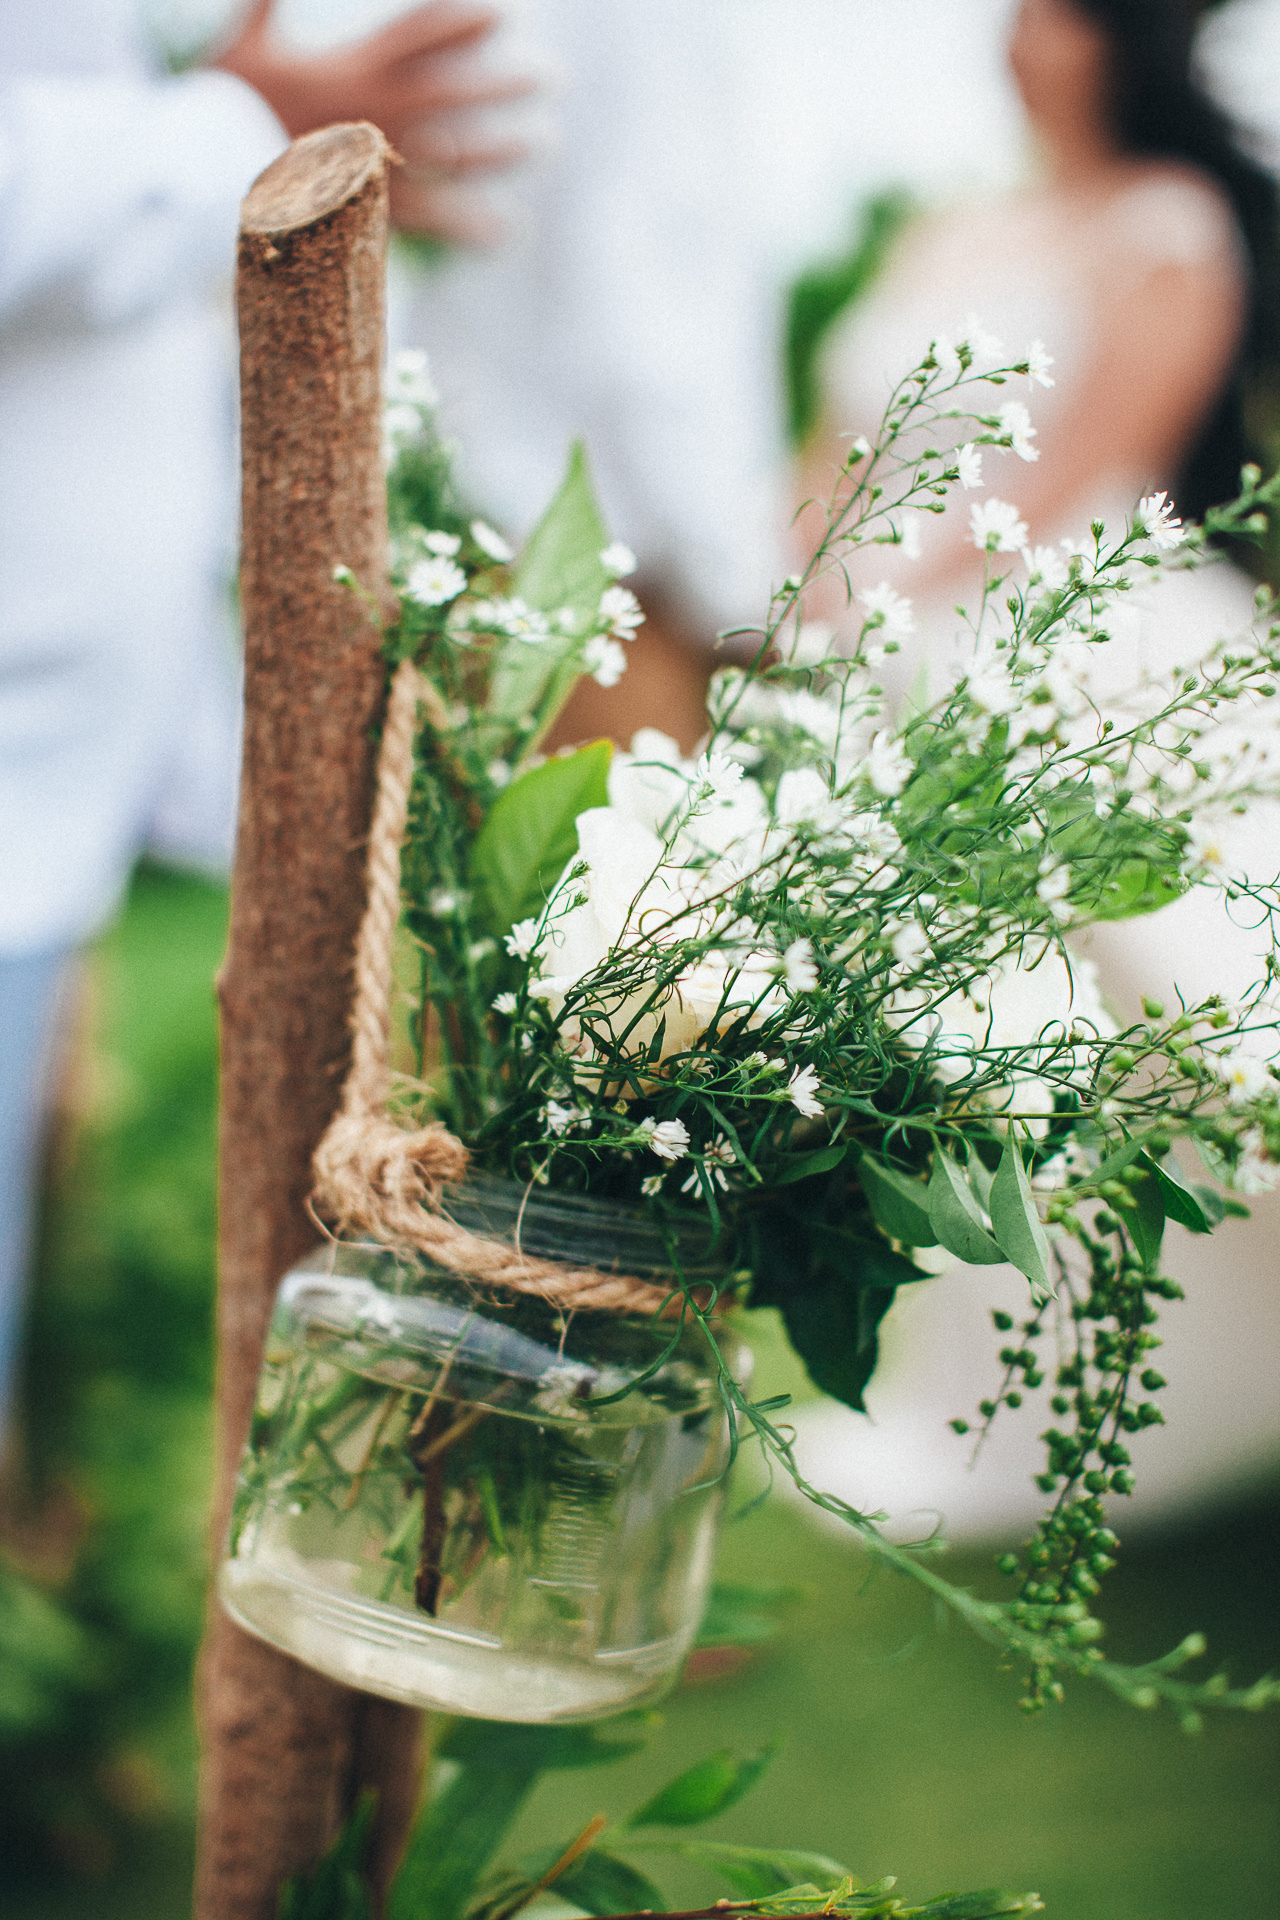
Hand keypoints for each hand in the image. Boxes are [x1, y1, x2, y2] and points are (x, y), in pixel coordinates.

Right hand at [211, 0, 540, 238]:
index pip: (419, 33)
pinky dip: (469, 229)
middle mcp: (373, 115)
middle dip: (505, 82)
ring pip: (453, 155)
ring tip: (545, 143)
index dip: (464, 19)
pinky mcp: (370, 211)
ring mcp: (376, 164)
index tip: (506, 12)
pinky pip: (429, 222)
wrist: (206, 176)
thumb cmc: (225, 104)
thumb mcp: (245, 39)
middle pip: (454, 93)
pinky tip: (506, 231)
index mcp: (350, 69)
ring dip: (504, 149)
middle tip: (553, 78)